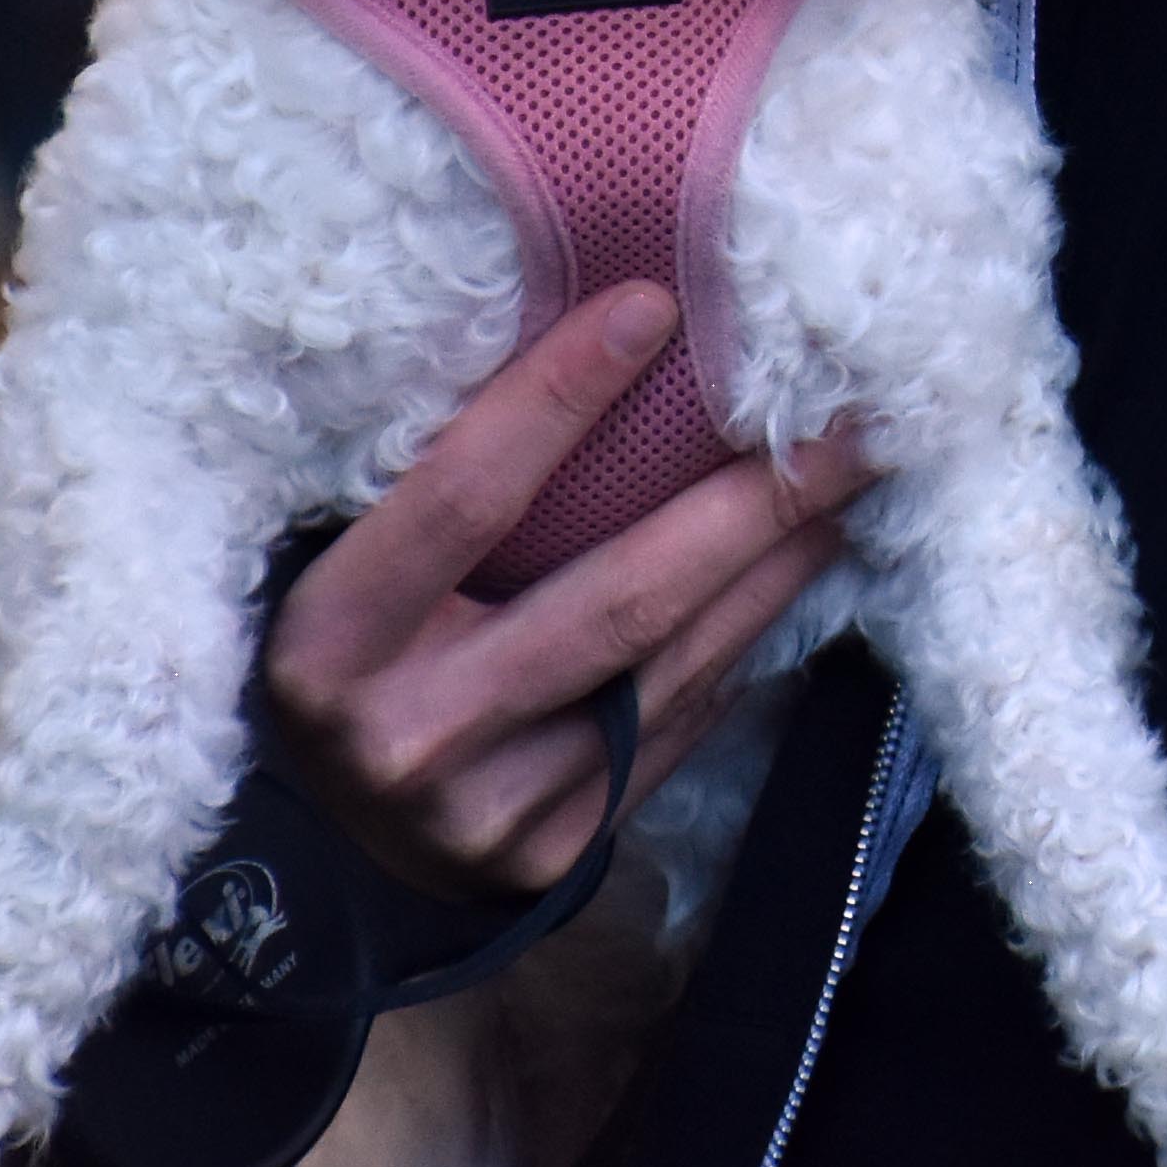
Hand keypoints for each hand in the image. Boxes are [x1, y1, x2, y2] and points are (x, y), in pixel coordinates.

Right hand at [258, 286, 867, 897]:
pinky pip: (671, 728)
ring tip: (845, 489)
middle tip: (848, 424)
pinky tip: (785, 579)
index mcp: (333, 642)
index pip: (465, 498)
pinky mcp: (553, 856)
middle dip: (750, 502)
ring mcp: (491, 810)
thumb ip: (428, 486)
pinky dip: (737, 646)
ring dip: (774, 570)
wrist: (317, 858)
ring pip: (668, 665)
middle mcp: (413, 732)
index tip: (654, 309)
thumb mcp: (334, 573)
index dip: (559, 397)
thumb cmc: (341, 666)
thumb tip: (590, 344)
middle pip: (618, 595)